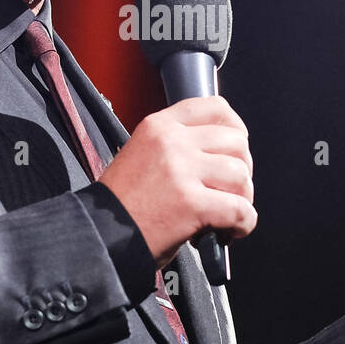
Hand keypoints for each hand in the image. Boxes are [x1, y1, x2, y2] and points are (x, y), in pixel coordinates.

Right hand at [99, 95, 255, 267]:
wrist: (101, 235)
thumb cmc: (123, 203)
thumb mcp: (142, 153)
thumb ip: (178, 145)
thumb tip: (222, 153)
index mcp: (159, 126)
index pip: (216, 107)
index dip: (236, 129)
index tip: (236, 149)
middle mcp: (172, 143)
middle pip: (236, 142)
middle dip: (242, 169)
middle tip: (230, 190)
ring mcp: (182, 171)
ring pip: (241, 175)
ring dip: (242, 198)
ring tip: (227, 215)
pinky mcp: (192, 204)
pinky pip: (241, 210)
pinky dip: (243, 224)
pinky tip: (228, 232)